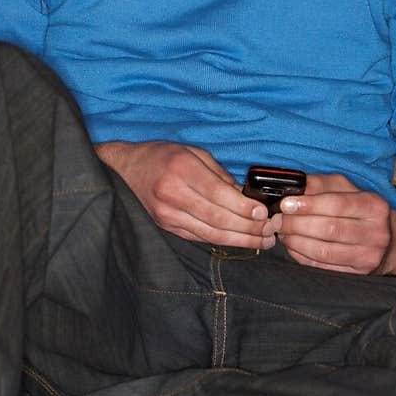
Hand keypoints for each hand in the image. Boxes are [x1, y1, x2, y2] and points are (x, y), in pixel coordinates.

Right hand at [95, 141, 275, 249]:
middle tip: (271, 233)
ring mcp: (167, 215)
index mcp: (182, 170)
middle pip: (217, 219)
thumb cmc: (162, 156)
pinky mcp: (166, 226)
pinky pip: (199, 237)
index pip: (219, 195)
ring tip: (262, 242)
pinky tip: (240, 240)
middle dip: (248, 229)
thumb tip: (246, 197)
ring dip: (240, 240)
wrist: (124, 169)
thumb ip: (219, 174)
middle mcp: (173, 195)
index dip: (244, 208)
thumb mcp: (194, 153)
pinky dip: (222, 241)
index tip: (265, 214)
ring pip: (210, 234)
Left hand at [275, 171, 395, 274]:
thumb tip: (292, 186)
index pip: (337, 204)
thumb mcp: (347, 190)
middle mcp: (376, 232)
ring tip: (282, 233)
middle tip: (277, 220)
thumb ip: (321, 184)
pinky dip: (302, 256)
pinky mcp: (358, 274)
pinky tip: (292, 247)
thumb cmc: (361, 211)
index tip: (286, 204)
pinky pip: (322, 266)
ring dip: (296, 242)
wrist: (390, 242)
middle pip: (329, 229)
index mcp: (374, 206)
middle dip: (296, 224)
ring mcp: (368, 256)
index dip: (308, 204)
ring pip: (323, 250)